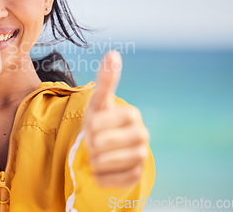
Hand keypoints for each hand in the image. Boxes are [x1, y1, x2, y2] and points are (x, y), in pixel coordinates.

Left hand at [83, 50, 149, 187]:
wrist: (103, 148)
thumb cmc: (99, 121)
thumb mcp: (98, 102)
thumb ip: (106, 80)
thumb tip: (113, 53)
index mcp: (132, 115)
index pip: (104, 123)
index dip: (92, 126)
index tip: (90, 127)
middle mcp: (142, 135)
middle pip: (107, 144)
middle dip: (93, 144)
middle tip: (92, 142)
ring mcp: (141, 156)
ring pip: (111, 162)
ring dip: (97, 160)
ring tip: (95, 155)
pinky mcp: (136, 175)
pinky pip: (115, 179)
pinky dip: (101, 176)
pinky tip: (100, 169)